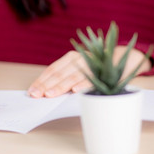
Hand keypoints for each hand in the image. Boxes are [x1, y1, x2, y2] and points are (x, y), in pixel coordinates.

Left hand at [28, 46, 151, 97]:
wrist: (121, 59)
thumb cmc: (95, 68)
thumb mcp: (78, 69)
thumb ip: (65, 78)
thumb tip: (46, 93)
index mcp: (70, 57)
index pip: (51, 70)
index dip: (41, 81)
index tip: (32, 91)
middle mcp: (78, 58)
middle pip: (58, 74)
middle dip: (46, 85)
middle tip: (37, 95)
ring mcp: (90, 64)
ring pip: (72, 76)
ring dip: (60, 86)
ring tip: (50, 94)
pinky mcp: (103, 71)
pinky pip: (91, 78)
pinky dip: (83, 85)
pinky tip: (75, 91)